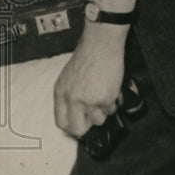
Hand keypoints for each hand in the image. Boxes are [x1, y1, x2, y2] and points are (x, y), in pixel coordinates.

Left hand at [53, 22, 126, 137]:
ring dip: (103, 111)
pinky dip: (113, 102)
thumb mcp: (68, 77)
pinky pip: (111, 110)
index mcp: (60, 92)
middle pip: (77, 129)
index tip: (79, 123)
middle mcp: (72, 99)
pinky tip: (110, 88)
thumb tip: (76, 115)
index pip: (61, 121)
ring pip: (98, 121)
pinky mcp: (104, 99)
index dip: (71, 126)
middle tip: (93, 116)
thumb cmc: (87, 57)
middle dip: (87, 126)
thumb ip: (69, 96)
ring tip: (103, 94)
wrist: (101, 45)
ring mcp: (88, 101)